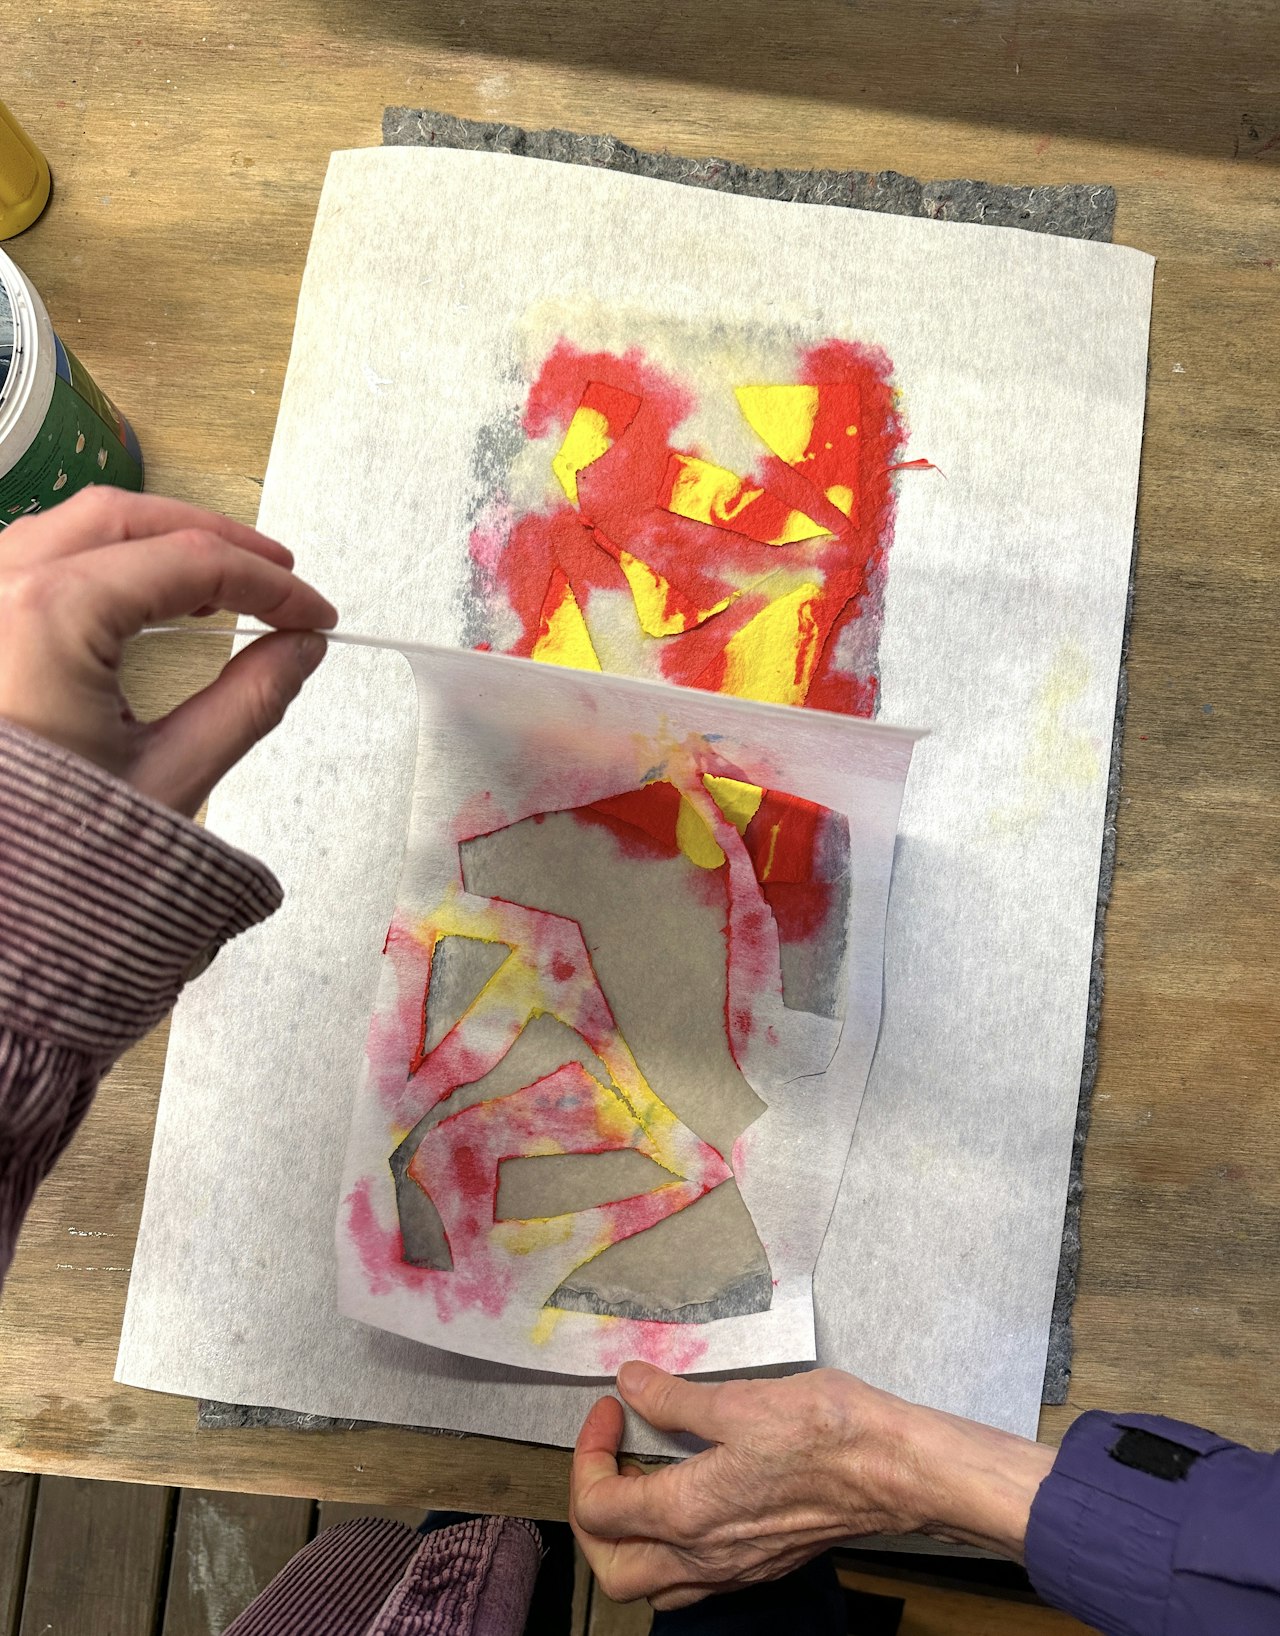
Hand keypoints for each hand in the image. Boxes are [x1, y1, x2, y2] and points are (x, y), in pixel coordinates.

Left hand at [0, 487, 336, 815]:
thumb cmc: (43, 854)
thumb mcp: (169, 776)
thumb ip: (249, 700)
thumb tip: (299, 650)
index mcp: (51, 614)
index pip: (190, 562)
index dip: (269, 585)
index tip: (315, 616)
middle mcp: (0, 587)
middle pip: (129, 519)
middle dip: (214, 539)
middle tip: (279, 575)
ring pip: (75, 527)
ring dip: (154, 541)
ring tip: (219, 583)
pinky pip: (36, 561)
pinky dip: (101, 562)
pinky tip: (142, 596)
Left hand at [570, 1361, 1055, 1609]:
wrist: (897, 1470)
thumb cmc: (828, 1432)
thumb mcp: (740, 1398)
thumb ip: (675, 1397)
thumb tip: (631, 1381)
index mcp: (687, 1513)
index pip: (597, 1508)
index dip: (587, 1454)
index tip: (610, 1410)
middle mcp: (704, 1554)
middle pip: (611, 1568)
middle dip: (592, 1515)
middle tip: (606, 1459)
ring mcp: (734, 1568)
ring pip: (650, 1584)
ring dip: (626, 1543)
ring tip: (637, 1484)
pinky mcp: (761, 1564)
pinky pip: (691, 1582)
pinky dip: (666, 1552)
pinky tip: (685, 1504)